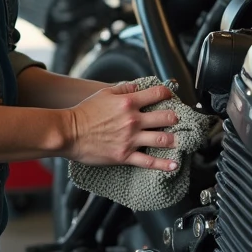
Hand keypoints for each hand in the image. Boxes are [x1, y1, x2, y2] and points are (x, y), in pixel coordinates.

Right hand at [64, 82, 179, 171]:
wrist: (70, 132)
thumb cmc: (84, 113)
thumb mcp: (104, 93)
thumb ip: (124, 88)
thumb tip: (138, 87)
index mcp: (128, 102)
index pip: (157, 94)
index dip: (168, 94)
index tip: (171, 96)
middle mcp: (133, 120)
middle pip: (166, 117)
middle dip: (175, 118)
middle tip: (179, 120)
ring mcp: (130, 139)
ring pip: (162, 139)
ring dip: (175, 139)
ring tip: (181, 140)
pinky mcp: (125, 155)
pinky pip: (149, 161)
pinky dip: (164, 164)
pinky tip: (174, 164)